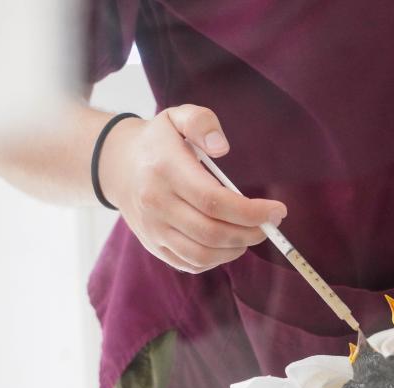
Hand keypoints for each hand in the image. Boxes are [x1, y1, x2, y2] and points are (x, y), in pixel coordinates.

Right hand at [99, 104, 285, 272]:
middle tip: (268, 225)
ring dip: (235, 250)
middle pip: (211, 232)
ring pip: (202, 255)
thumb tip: (221, 148)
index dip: (250, 211)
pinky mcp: (154, 246)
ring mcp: (153, 229)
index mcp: (165, 170)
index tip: (277, 211)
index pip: (213, 201)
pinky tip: (228, 244)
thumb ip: (201, 122)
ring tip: (250, 235)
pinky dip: (216, 260)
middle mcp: (156, 204)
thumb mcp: (177, 117)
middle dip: (249, 233)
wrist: (117, 166)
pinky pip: (190, 264)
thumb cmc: (158, 142)